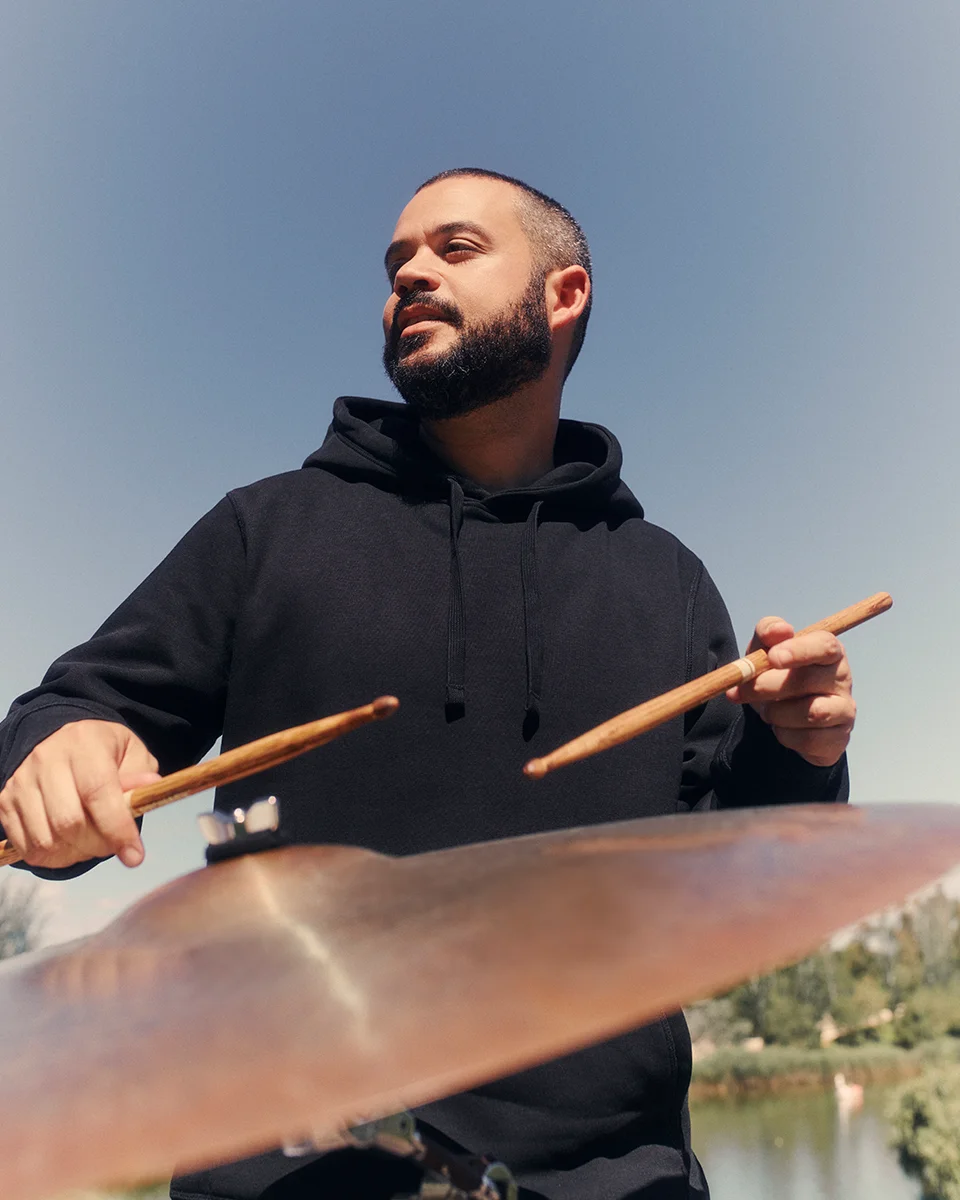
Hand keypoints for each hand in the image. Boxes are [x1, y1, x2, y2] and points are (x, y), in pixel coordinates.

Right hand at [0, 721, 159, 868]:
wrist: (61, 741)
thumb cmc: (104, 752)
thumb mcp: (132, 754)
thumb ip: (140, 777)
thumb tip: (148, 791)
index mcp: (83, 742)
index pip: (97, 792)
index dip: (117, 829)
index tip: (135, 857)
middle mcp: (46, 759)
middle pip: (70, 823)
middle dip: (98, 846)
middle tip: (113, 844)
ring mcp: (21, 782)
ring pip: (47, 842)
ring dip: (76, 854)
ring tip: (91, 841)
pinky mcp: (5, 803)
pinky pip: (29, 849)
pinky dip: (54, 858)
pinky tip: (70, 843)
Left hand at [726, 617, 855, 766]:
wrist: (784, 717)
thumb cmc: (777, 676)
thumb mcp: (765, 650)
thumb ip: (767, 632)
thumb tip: (779, 630)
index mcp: (828, 651)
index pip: (825, 645)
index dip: (798, 650)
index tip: (772, 657)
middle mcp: (842, 678)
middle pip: (809, 680)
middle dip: (767, 686)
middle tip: (738, 691)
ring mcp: (845, 709)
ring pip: (811, 712)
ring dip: (776, 713)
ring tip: (767, 711)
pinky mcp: (839, 737)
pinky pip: (809, 739)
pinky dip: (785, 735)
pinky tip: (781, 727)